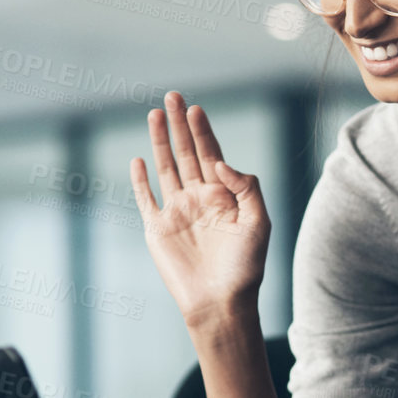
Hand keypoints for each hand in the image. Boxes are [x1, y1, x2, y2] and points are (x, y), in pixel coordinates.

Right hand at [130, 91, 270, 331]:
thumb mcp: (259, 222)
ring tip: (155, 114)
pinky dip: (140, 180)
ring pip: (166, 168)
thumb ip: (245, 187)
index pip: (211, 154)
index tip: (195, 108)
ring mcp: (177, 212)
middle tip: (173, 96)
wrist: (220, 302)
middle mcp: (200, 198)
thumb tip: (220, 162)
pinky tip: (138, 159)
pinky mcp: (158, 229)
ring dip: (160, 142)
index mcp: (224, 195)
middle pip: (187, 153)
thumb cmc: (245, 267)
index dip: (203, 131)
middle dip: (179, 124)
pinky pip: (146, 199)